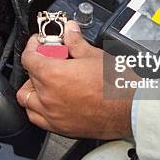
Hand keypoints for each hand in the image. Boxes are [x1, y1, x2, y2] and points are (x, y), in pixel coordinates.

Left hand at [17, 21, 132, 139]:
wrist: (131, 109)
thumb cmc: (117, 85)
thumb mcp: (95, 55)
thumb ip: (76, 42)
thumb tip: (70, 31)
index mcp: (52, 75)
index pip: (28, 58)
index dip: (32, 46)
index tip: (39, 43)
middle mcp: (48, 97)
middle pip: (28, 78)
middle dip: (36, 66)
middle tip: (50, 60)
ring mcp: (53, 115)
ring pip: (27, 101)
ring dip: (33, 89)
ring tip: (48, 82)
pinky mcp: (61, 128)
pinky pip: (38, 119)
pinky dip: (39, 109)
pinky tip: (52, 100)